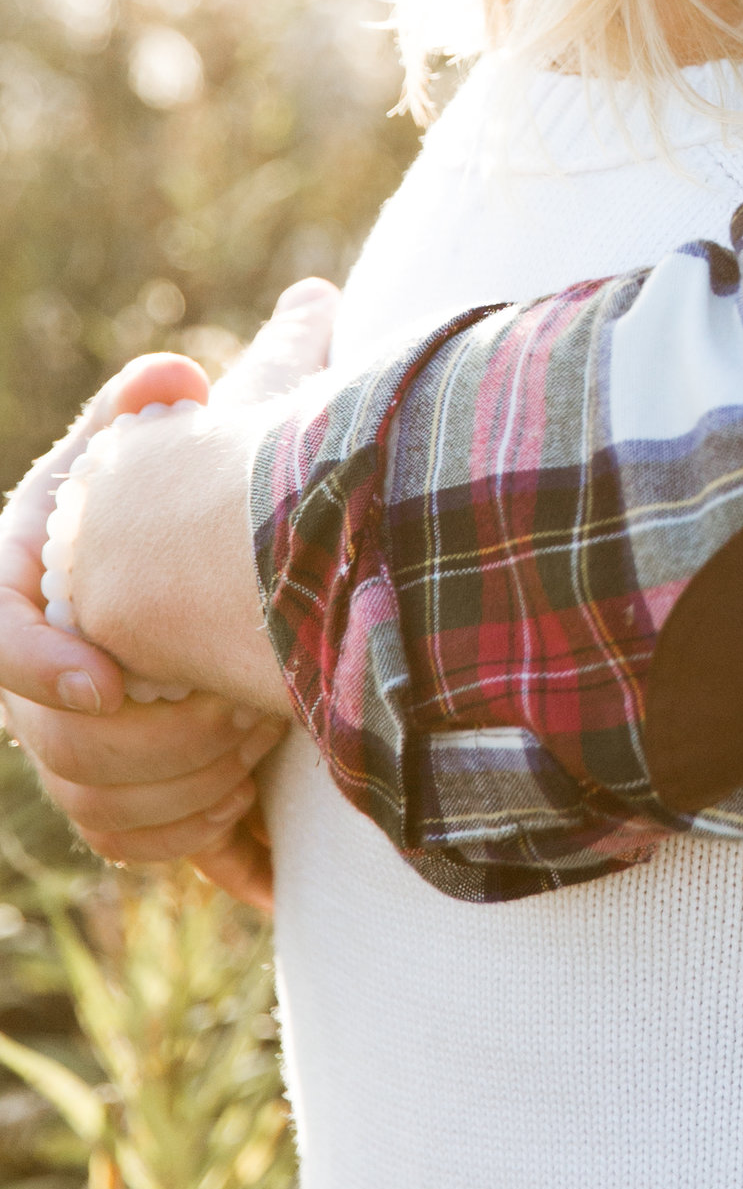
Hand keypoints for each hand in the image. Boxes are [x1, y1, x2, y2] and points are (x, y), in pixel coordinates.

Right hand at [0, 281, 335, 878]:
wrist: (229, 573)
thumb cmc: (200, 492)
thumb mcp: (201, 439)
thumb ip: (198, 398)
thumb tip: (218, 349)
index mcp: (37, 577)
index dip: (38, 663)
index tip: (108, 675)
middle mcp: (42, 662)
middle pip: (55, 732)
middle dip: (155, 730)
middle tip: (240, 715)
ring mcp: (69, 734)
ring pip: (92, 796)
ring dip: (181, 782)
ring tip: (259, 751)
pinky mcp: (116, 792)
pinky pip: (128, 838)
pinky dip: (188, 834)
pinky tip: (253, 815)